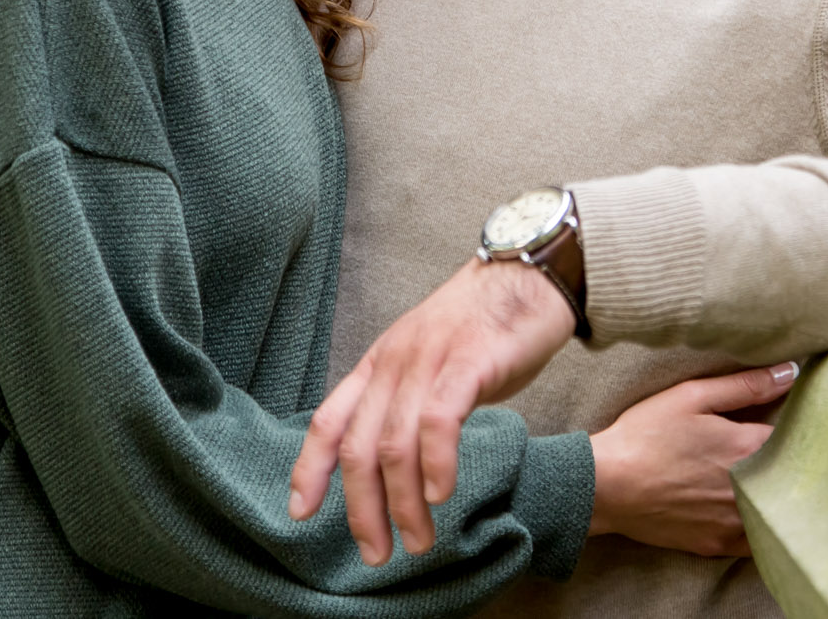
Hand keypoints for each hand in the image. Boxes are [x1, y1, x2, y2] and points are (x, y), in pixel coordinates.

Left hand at [289, 258, 575, 563]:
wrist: (527, 274)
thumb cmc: (482, 326)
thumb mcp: (427, 361)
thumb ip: (406, 403)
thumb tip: (390, 462)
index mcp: (379, 365)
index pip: (328, 421)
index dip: (309, 470)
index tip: (300, 514)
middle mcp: (394, 363)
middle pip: (358, 446)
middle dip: (363, 509)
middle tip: (377, 554)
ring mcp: (429, 360)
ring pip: (396, 443)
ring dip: (402, 502)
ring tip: (419, 540)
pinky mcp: (469, 361)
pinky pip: (440, 417)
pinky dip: (435, 460)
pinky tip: (441, 493)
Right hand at [587, 363, 799, 555]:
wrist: (606, 486)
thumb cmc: (646, 435)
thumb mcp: (693, 396)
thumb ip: (746, 385)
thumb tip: (791, 372)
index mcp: (749, 448)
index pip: (795, 438)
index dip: (794, 430)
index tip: (788, 425)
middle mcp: (750, 490)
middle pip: (791, 478)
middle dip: (788, 464)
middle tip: (776, 452)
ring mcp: (735, 523)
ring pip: (775, 512)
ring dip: (775, 497)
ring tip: (760, 480)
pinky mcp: (718, 545)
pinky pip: (755, 542)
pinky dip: (756, 527)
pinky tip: (745, 511)